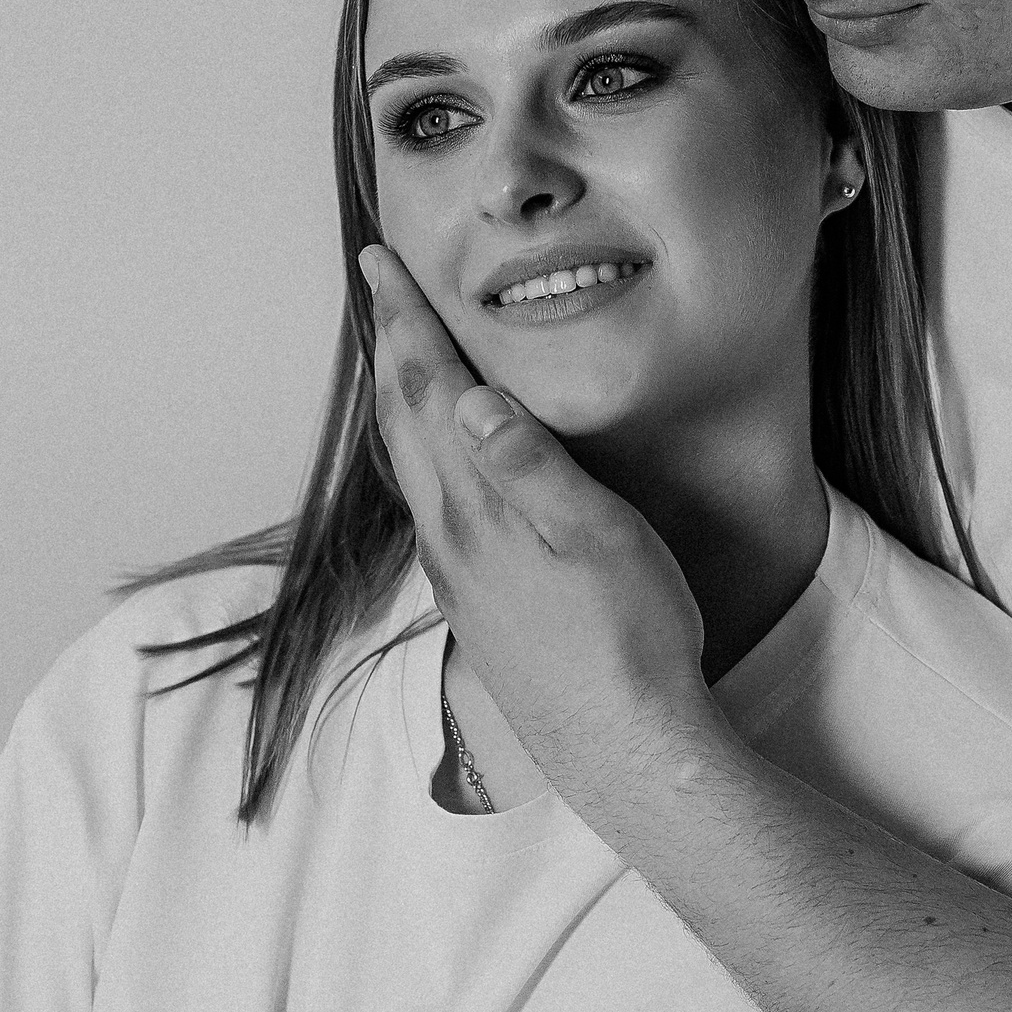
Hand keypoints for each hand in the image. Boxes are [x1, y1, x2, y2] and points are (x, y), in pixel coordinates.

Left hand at [364, 249, 711, 807]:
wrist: (623, 748)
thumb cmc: (631, 640)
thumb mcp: (601, 538)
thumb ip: (534, 466)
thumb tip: (472, 396)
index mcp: (477, 508)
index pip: (428, 389)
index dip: (406, 320)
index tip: (381, 263)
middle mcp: (450, 537)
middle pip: (403, 419)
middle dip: (392, 345)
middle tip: (380, 286)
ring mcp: (456, 575)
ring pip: (409, 463)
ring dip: (400, 398)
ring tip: (400, 355)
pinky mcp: (473, 604)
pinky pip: (429, 503)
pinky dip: (420, 450)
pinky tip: (437, 460)